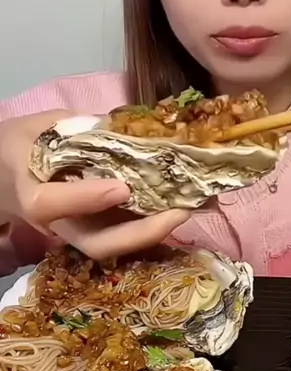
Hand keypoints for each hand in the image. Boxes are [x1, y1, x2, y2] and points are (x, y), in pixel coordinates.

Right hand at [0, 110, 189, 258]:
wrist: (4, 172)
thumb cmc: (23, 143)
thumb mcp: (42, 124)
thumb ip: (79, 127)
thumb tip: (125, 125)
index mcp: (31, 190)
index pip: (53, 203)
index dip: (87, 198)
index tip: (123, 187)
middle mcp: (55, 222)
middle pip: (95, 243)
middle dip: (140, 233)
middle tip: (180, 212)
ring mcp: (75, 231)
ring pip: (114, 246)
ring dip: (154, 233)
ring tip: (191, 208)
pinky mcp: (92, 231)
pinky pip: (122, 235)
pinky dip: (153, 225)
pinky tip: (184, 206)